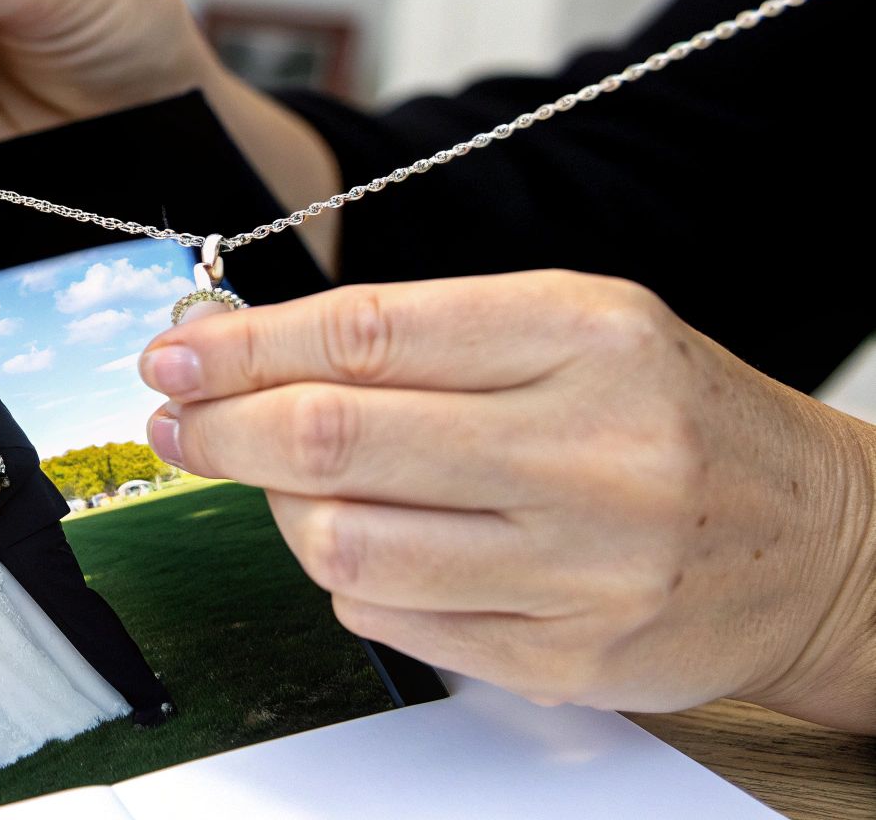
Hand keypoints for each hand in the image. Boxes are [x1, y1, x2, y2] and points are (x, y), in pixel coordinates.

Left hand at [137, 269, 875, 731]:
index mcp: (581, 338)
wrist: (816, 544)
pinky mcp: (561, 656)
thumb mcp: (571, 329)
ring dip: (275, 510)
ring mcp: (575, 567)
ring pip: (341, 543)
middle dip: (219, 428)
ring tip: (283, 483)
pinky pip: (388, 617)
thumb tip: (244, 347)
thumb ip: (417, 335)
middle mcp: (584, 451)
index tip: (174, 350)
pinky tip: (370, 542)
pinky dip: (348, 576)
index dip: (242, 345)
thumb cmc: (669, 420)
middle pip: (332, 439)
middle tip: (175, 421)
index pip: (365, 334)